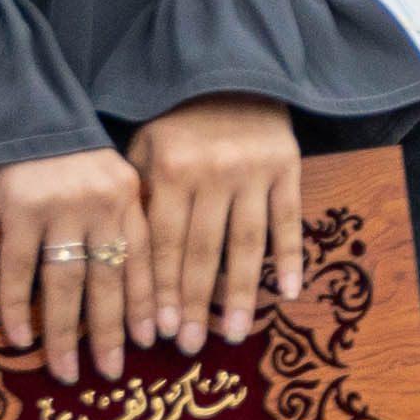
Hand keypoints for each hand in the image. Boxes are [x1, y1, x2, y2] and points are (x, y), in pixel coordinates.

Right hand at [0, 142, 145, 384]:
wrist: (13, 108)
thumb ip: (113, 217)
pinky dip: (17, 306)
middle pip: (112, 278)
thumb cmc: (57, 151)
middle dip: (113, 331)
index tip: (156, 340)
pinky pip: (18, 269)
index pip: (146, 258)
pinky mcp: (19, 210)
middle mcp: (102, 202)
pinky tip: (19, 338)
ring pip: (68, 283)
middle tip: (115, 372)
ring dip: (66, 333)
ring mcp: (60, 207)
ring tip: (66, 370)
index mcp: (128, 194)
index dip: (149, 302)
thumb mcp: (101, 176)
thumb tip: (122, 279)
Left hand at [126, 95, 305, 358]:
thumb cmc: (178, 122)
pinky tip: (290, 292)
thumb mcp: (145, 151)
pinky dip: (291, 257)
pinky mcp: (288, 169)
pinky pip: (289, 220)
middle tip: (190, 347)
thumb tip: (128, 265)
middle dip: (195, 304)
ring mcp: (254, 173)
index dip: (161, 290)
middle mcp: (213, 174)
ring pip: (246, 244)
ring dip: (242, 293)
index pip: (164, 243)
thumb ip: (140, 201)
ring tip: (237, 334)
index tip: (157, 332)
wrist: (232, 73)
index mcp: (171, 170)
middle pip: (202, 252)